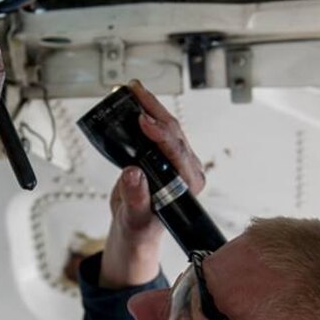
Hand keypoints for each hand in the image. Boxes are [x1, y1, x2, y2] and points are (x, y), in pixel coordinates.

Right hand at [99, 80, 205, 287]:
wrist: (135, 230)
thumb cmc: (140, 229)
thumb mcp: (135, 218)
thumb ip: (136, 198)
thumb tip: (132, 173)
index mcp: (188, 186)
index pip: (178, 154)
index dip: (161, 135)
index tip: (144, 122)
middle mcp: (186, 170)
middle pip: (174, 133)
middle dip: (155, 111)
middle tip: (136, 93)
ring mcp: (176, 161)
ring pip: (168, 127)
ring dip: (151, 106)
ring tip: (133, 89)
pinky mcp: (163, 155)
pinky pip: (158, 130)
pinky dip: (146, 114)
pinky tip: (134, 101)